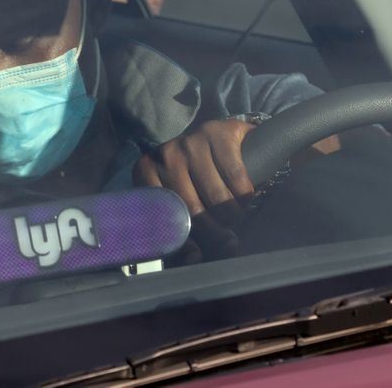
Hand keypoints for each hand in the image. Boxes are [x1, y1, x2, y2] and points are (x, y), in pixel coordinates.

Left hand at [133, 120, 255, 262]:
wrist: (224, 140)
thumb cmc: (198, 181)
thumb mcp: (183, 204)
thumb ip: (183, 235)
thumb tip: (195, 259)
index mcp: (146, 173)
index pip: (164, 215)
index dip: (184, 239)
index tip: (199, 254)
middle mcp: (163, 155)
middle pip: (192, 209)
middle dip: (215, 231)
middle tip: (227, 238)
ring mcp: (189, 142)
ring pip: (216, 196)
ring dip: (233, 214)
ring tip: (234, 214)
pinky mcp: (216, 133)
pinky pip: (236, 178)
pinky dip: (245, 194)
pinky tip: (244, 196)